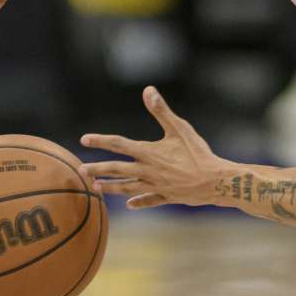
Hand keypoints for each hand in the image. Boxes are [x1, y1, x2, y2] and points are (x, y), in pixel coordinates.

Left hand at [80, 87, 226, 208]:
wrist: (215, 181)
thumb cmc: (198, 153)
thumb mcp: (180, 128)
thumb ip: (162, 111)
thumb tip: (148, 90)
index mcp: (149, 152)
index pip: (119, 144)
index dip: (101, 141)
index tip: (84, 140)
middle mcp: (148, 170)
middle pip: (117, 169)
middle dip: (98, 169)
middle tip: (80, 170)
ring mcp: (156, 185)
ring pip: (128, 187)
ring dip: (111, 187)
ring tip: (96, 187)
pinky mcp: (167, 196)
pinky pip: (149, 200)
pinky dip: (138, 201)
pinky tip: (129, 204)